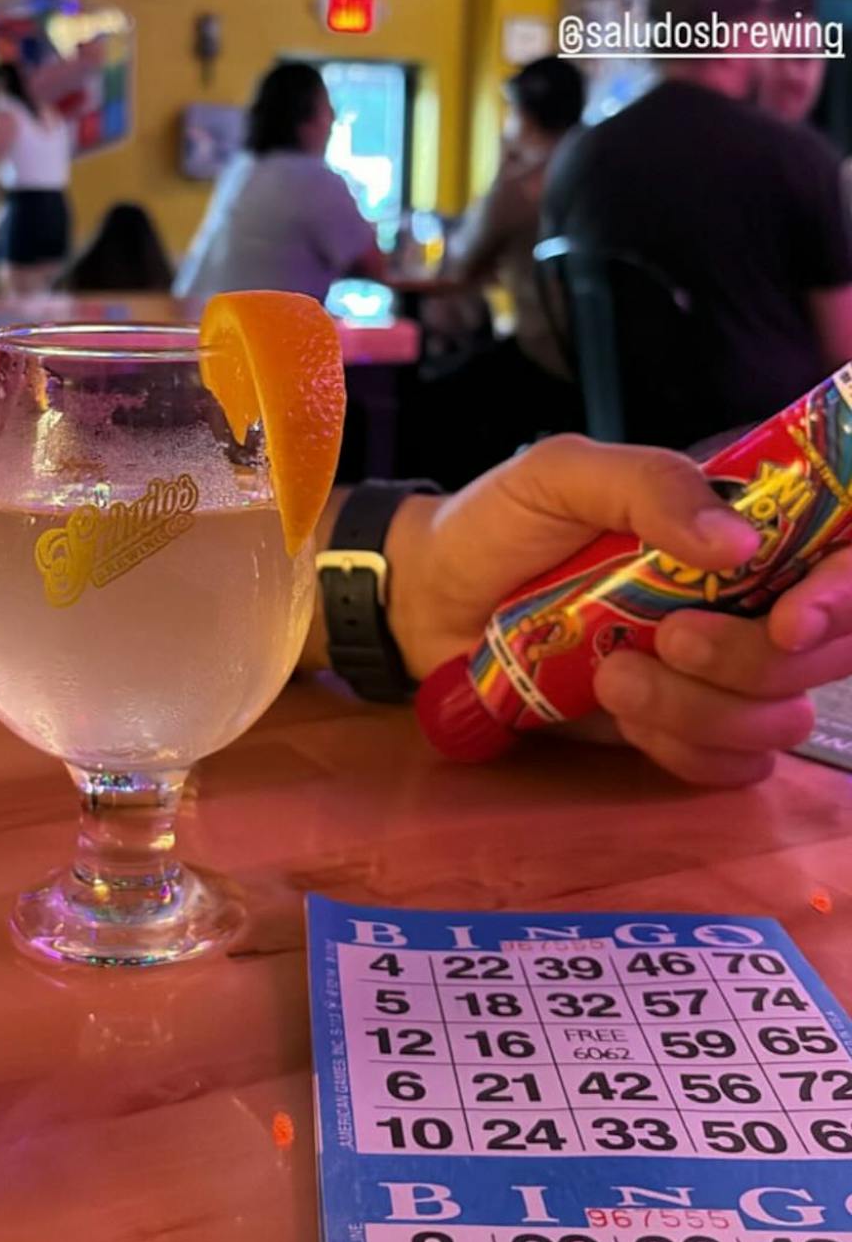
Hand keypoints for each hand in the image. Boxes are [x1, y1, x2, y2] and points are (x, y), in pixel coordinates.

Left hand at [384, 435, 851, 785]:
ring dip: (701, 708)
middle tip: (668, 638)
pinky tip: (618, 710)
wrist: (431, 601)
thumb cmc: (501, 523)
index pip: (842, 554)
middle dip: (754, 659)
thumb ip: (649, 486)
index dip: (844, 593)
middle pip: (828, 648)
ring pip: (781, 716)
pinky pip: (732, 766)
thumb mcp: (563, 474)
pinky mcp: (683, 728)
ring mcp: (720, 668)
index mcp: (740, 521)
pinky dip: (682, 749)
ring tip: (613, 674)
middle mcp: (751, 595)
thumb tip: (738, 543)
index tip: (792, 617)